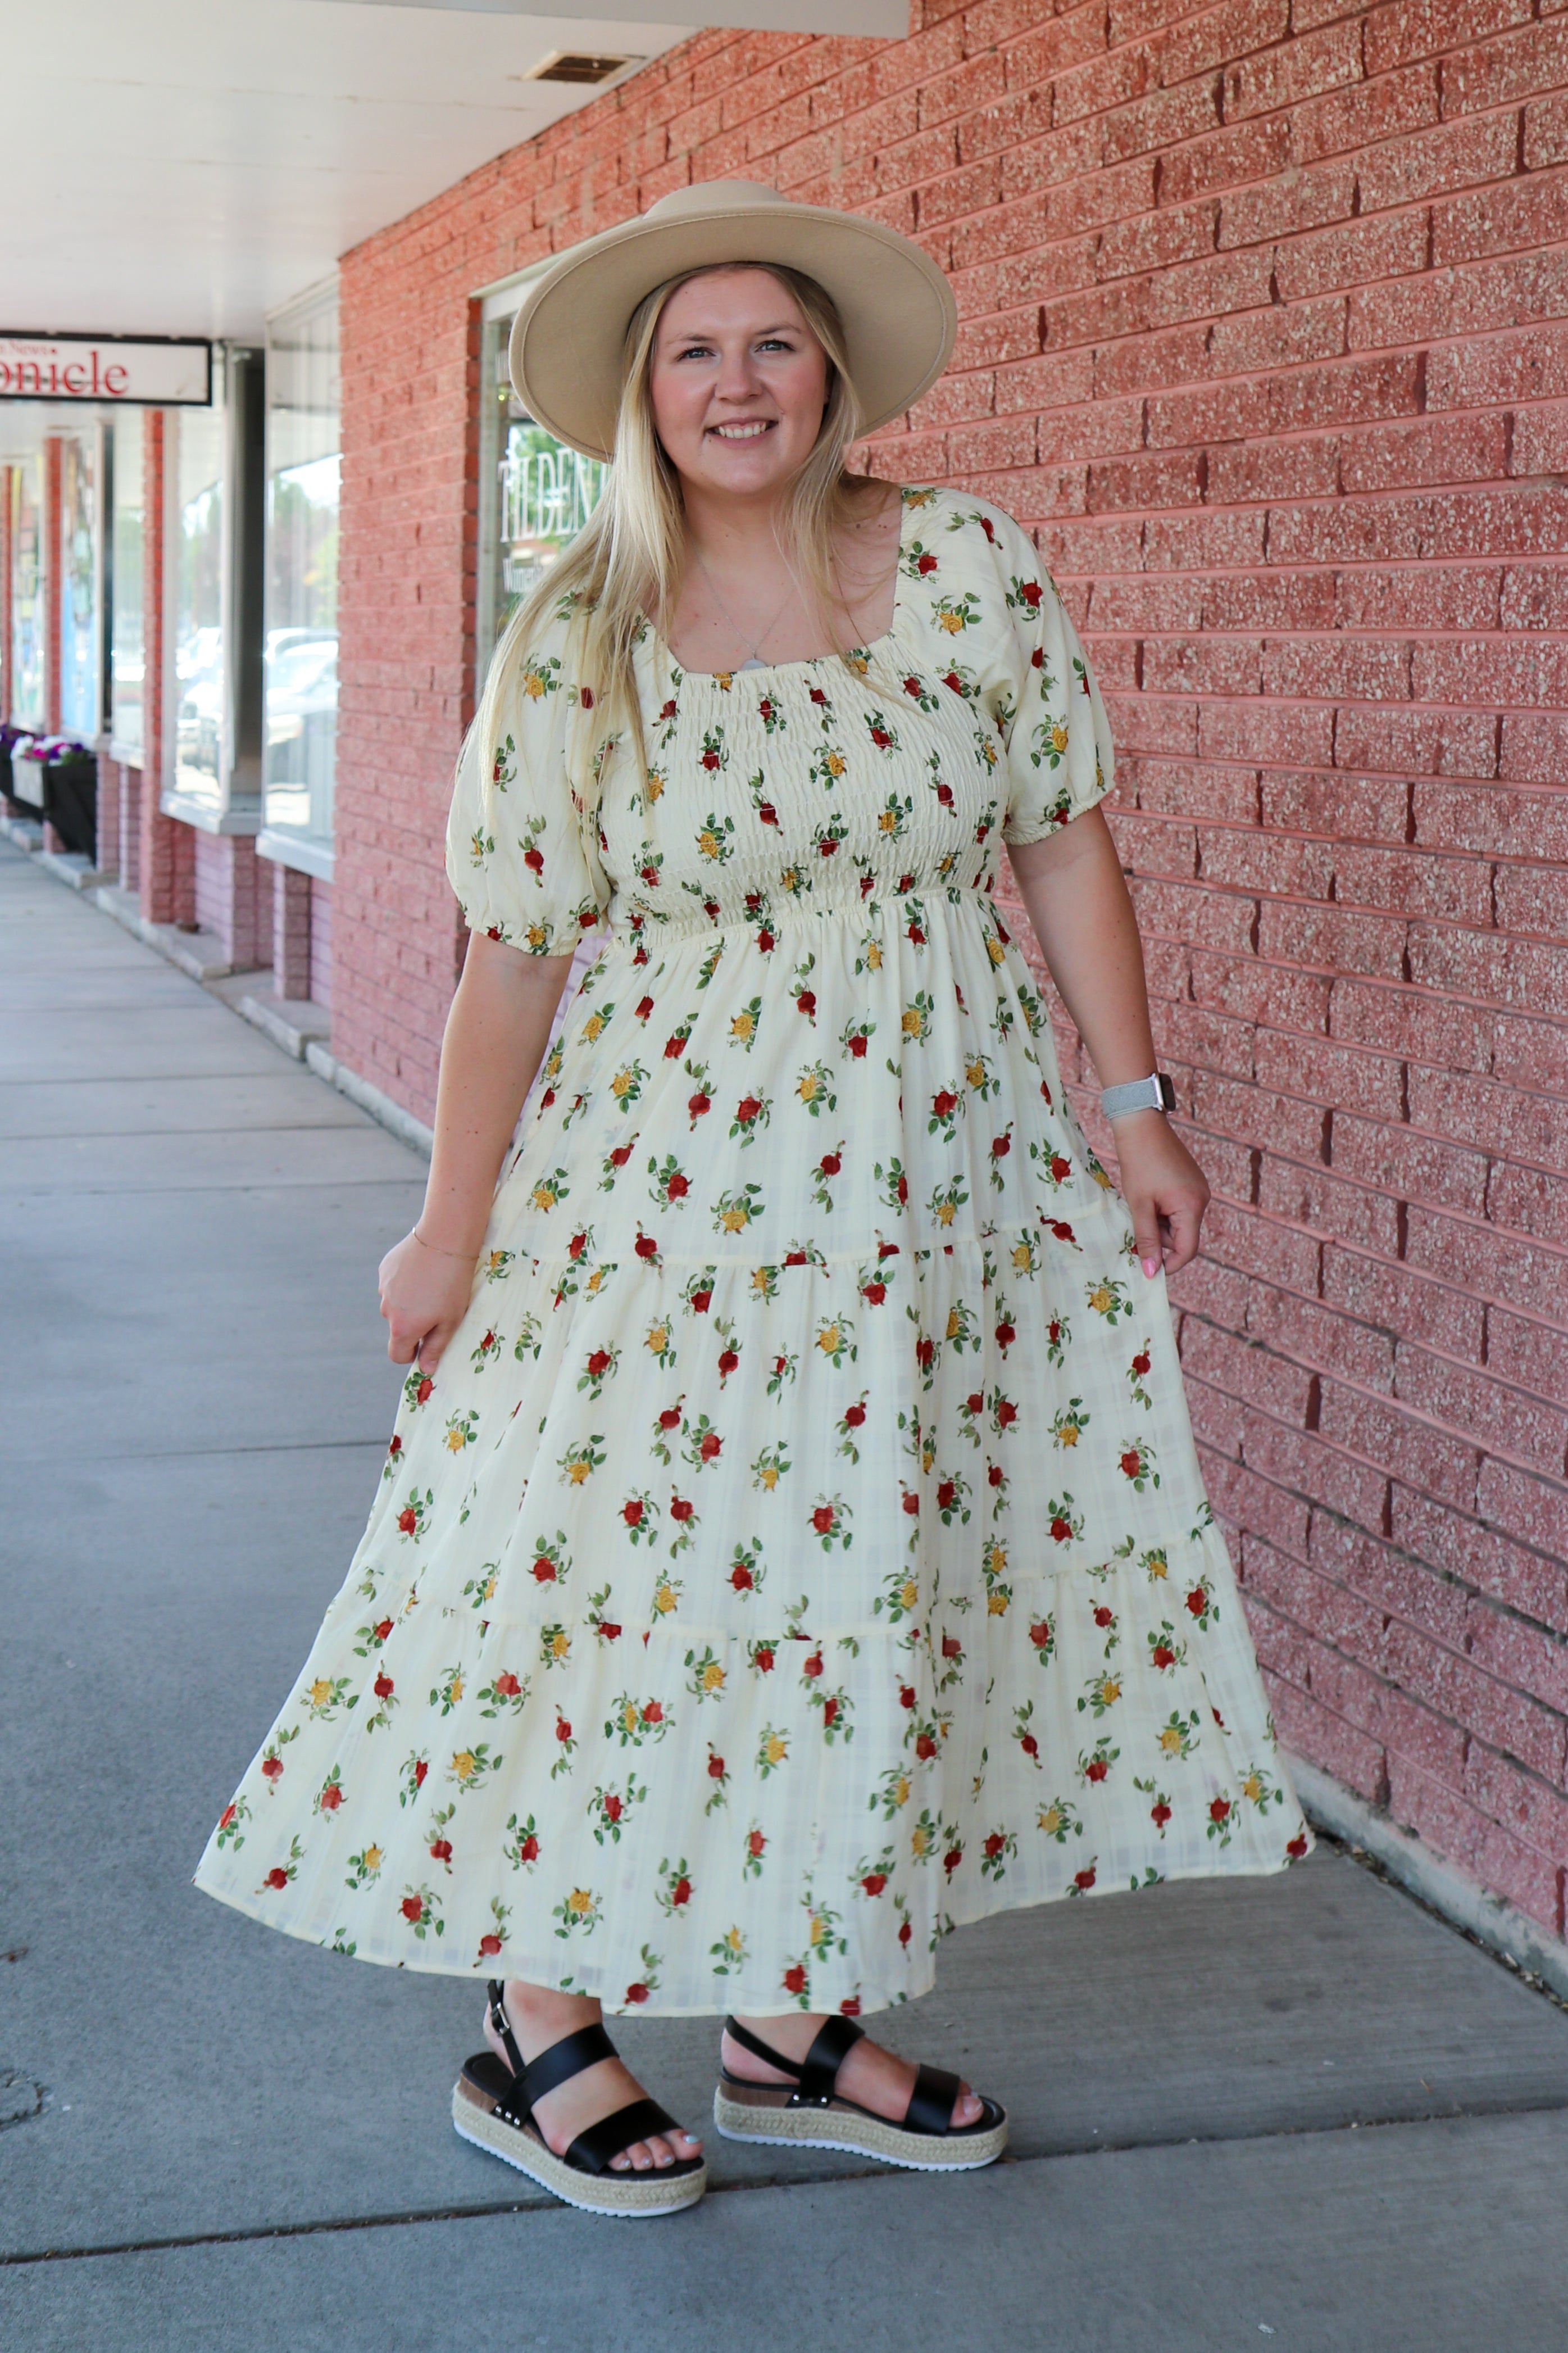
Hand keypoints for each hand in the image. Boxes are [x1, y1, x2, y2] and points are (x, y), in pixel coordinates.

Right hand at [377, 1230, 476, 1371]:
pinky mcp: (384, 1269)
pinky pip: (394, 1284)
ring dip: (409, 1302)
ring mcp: (383, 1288)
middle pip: (397, 1327)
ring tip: (432, 1285)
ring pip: (396, 1304)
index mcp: (402, 1328)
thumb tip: (426, 1369)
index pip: (396, 1355)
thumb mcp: (450, 1320)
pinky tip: (423, 1270)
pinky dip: (405, 1282)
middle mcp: (386, 1310)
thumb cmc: (453, 1284)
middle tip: (438, 1307)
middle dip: (413, 1324)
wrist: (444, 1239)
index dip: (411, 1354)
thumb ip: (435, 1347)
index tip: (425, 1345)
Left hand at [1110, 1112, 1209, 1279]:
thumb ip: (1146, 1240)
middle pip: (1184, 1237)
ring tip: (1141, 1206)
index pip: (1187, 1250)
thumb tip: (1151, 1272)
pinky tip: (1149, 1198)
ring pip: (1180, 1223)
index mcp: (1192, 1206)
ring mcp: (1199, 1189)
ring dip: (1160, 1224)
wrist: (1141, 1125)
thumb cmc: (1138, 1163)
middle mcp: (1202, 1199)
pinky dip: (1163, 1211)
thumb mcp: (1139, 1205)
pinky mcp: (1191, 1183)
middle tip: (1136, 1228)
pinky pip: (1180, 1209)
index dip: (1169, 1264)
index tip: (1149, 1270)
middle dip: (1160, 1240)